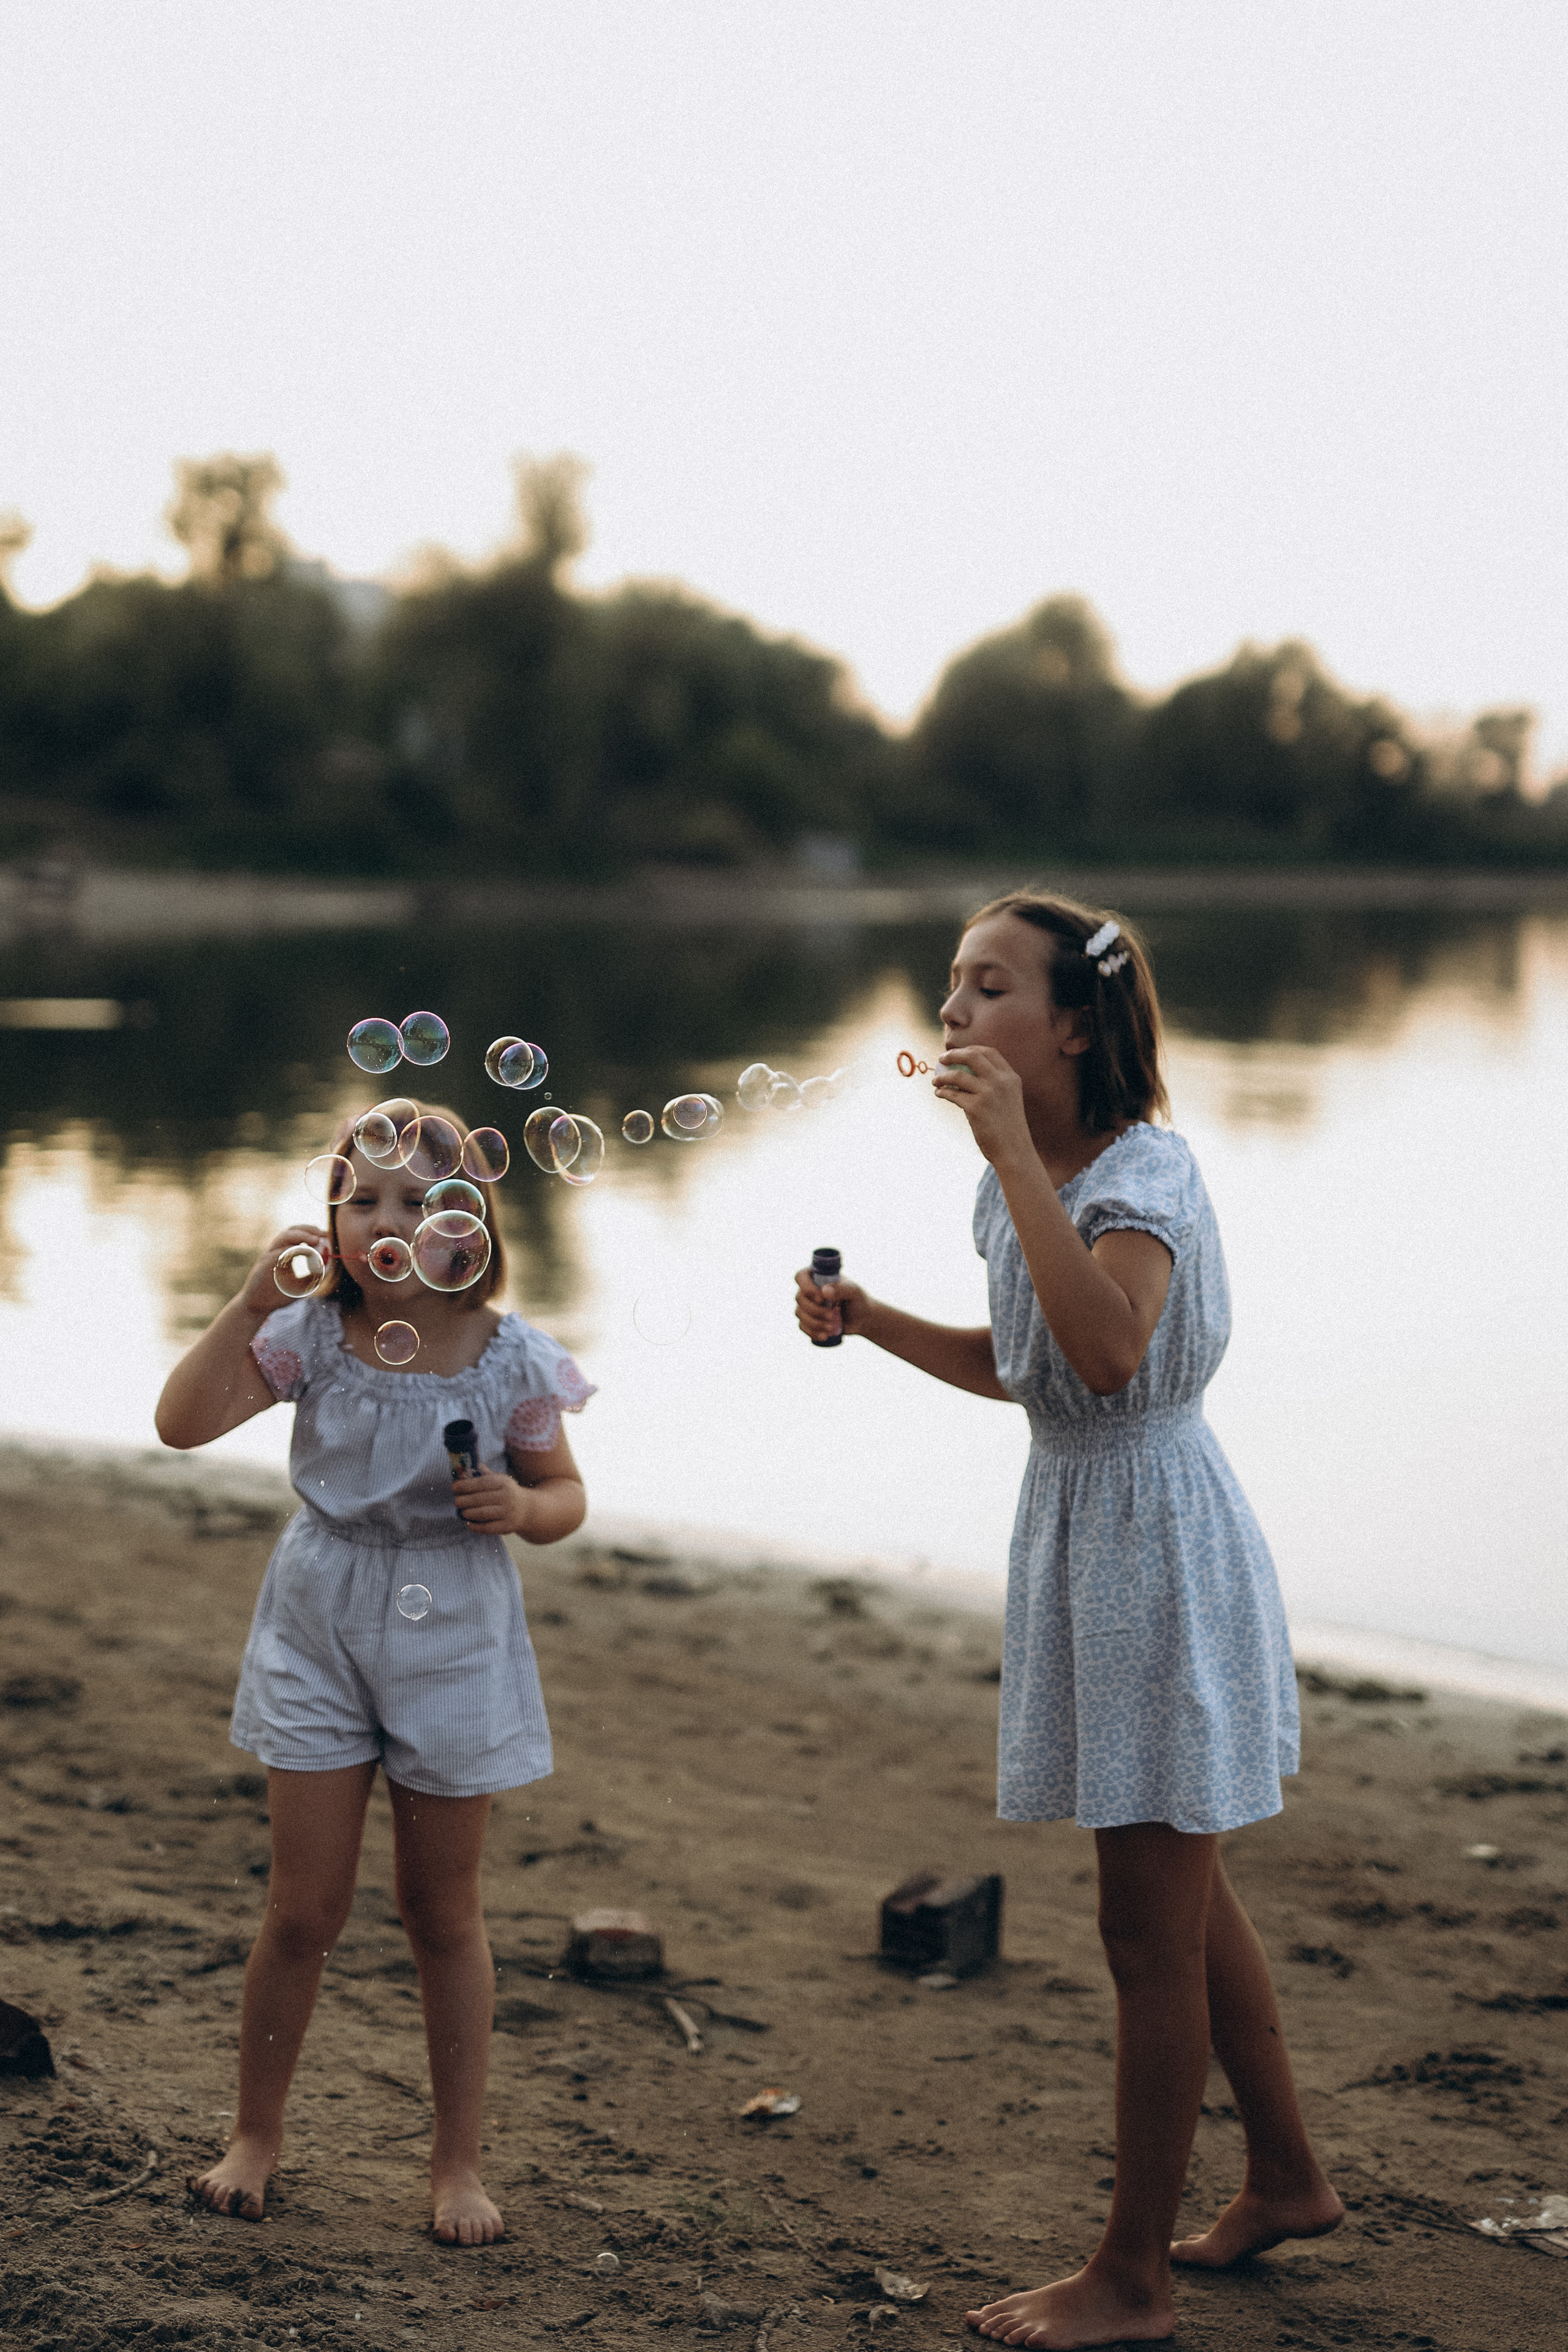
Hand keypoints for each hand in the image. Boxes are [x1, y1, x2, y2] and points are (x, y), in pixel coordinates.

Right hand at [240, 1224, 331, 1317]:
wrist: (257, 1306)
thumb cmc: (279, 1294)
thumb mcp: (300, 1285)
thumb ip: (313, 1274)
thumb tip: (328, 1265)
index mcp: (282, 1252)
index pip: (296, 1234)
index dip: (311, 1231)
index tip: (325, 1234)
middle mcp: (275, 1251)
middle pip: (290, 1232)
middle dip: (308, 1230)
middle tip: (322, 1235)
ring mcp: (268, 1257)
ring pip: (283, 1239)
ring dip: (301, 1236)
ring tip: (315, 1240)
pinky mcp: (263, 1266)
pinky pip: (276, 1254)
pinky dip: (289, 1251)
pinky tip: (302, 1252)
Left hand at [452, 1464, 534, 1536]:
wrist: (528, 1509)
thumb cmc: (508, 1492)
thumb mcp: (500, 1480)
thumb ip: (484, 1475)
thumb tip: (466, 1468)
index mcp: (503, 1483)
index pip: (481, 1483)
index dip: (465, 1485)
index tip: (454, 1487)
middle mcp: (507, 1496)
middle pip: (479, 1499)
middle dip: (464, 1501)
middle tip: (456, 1502)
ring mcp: (507, 1512)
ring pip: (482, 1513)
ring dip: (468, 1513)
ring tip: (463, 1512)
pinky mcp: (507, 1526)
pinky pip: (487, 1527)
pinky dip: (475, 1526)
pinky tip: (469, 1523)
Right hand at [794, 1266, 870, 1342]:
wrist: (862, 1319)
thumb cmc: (858, 1301)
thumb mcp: (854, 1292)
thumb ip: (842, 1288)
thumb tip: (825, 1291)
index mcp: (818, 1277)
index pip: (801, 1276)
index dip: (806, 1287)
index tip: (821, 1298)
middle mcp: (809, 1290)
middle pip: (799, 1298)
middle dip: (815, 1310)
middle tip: (831, 1316)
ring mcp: (807, 1305)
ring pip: (799, 1313)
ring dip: (814, 1322)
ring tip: (831, 1327)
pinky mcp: (809, 1320)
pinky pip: (802, 1326)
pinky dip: (812, 1332)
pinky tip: (824, 1336)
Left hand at [933, 1045, 1032, 1168]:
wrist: (1014, 1150)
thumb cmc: (1008, 1127)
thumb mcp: (1008, 1099)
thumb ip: (994, 1084)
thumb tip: (962, 1073)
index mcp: (1011, 1077)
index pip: (989, 1052)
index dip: (971, 1049)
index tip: (959, 1053)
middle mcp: (1001, 1082)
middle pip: (972, 1056)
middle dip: (953, 1054)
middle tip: (942, 1059)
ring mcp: (988, 1094)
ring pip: (958, 1075)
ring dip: (942, 1076)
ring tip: (935, 1081)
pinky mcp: (976, 1108)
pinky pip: (953, 1094)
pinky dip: (943, 1092)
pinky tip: (939, 1094)